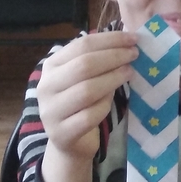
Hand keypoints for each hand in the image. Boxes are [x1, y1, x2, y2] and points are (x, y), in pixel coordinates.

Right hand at [37, 31, 136, 181]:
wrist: (69, 142)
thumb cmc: (80, 104)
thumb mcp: (83, 78)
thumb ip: (97, 60)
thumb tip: (127, 40)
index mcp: (50, 66)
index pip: (81, 45)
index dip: (110, 40)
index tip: (133, 39)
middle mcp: (46, 86)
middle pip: (84, 65)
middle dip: (114, 57)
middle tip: (134, 55)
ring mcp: (51, 111)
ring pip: (87, 90)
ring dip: (113, 79)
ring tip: (130, 72)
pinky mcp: (61, 133)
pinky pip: (89, 116)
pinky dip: (105, 105)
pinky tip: (114, 100)